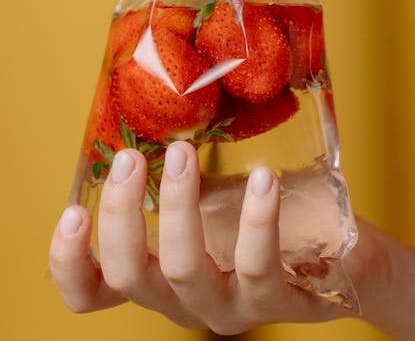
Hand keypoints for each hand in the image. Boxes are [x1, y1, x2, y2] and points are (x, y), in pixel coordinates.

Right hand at [49, 142, 354, 333]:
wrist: (345, 257)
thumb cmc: (260, 219)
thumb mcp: (207, 197)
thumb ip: (173, 177)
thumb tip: (147, 106)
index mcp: (156, 278)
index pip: (92, 294)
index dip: (69, 263)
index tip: (73, 211)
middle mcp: (182, 301)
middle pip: (129, 276)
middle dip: (121, 213)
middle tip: (131, 159)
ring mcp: (227, 308)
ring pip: (183, 270)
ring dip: (177, 207)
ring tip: (183, 153)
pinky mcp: (275, 303)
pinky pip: (256, 266)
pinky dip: (255, 219)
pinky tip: (262, 179)